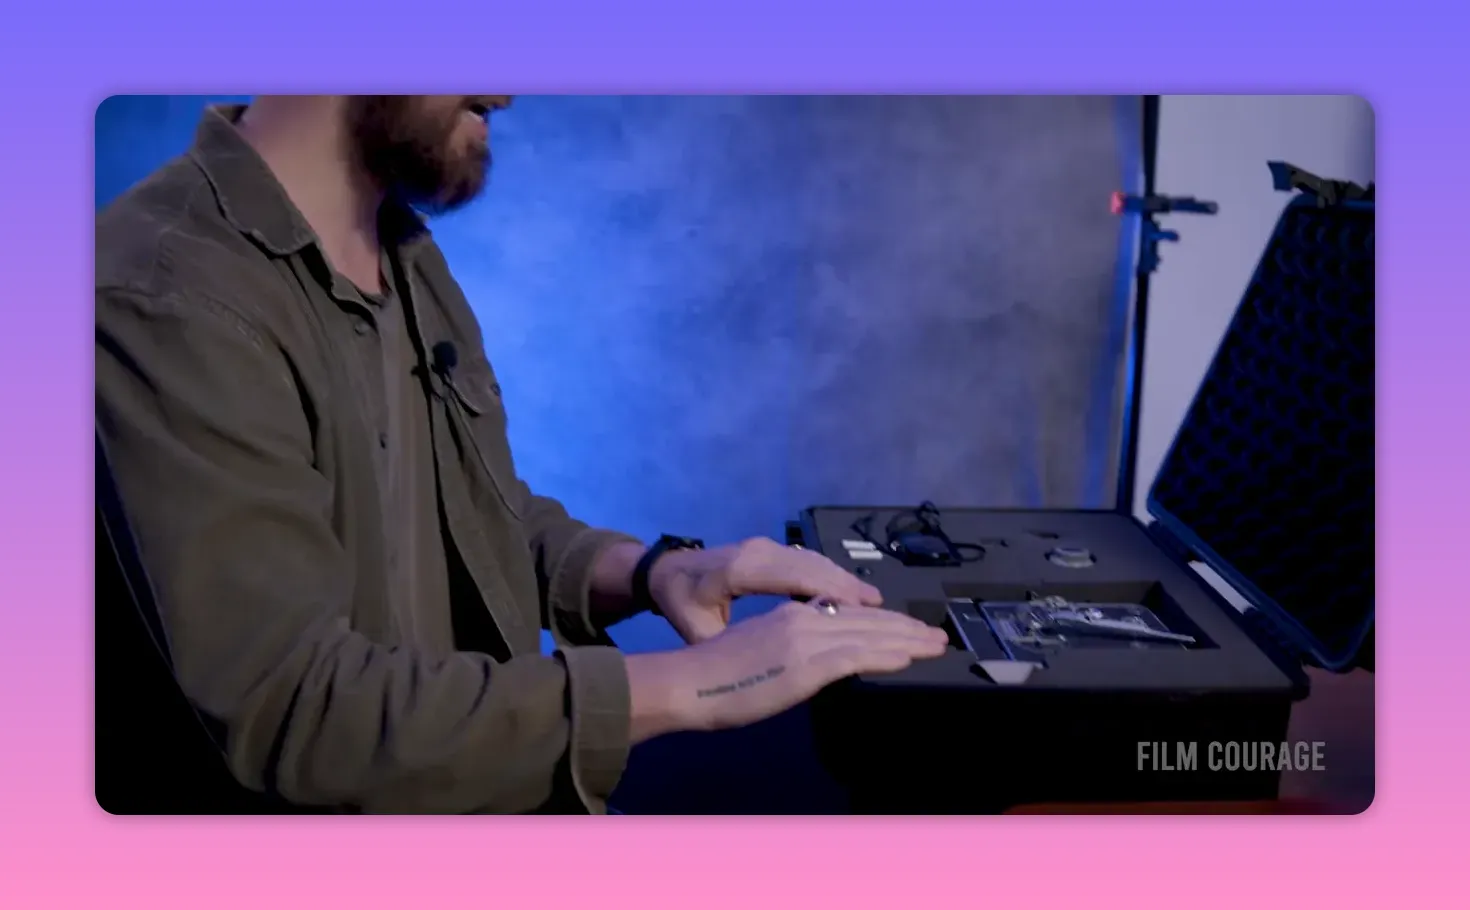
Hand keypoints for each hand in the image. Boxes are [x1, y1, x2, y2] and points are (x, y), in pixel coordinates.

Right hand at [632, 599, 947, 736]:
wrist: (689, 682)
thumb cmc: (714, 675)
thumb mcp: (759, 648)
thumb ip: (790, 647)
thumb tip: (817, 656)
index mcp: (792, 614)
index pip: (849, 614)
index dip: (883, 620)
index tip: (907, 626)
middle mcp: (804, 618)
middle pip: (867, 620)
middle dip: (905, 627)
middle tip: (936, 634)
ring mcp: (807, 640)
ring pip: (869, 635)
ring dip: (907, 640)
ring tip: (934, 644)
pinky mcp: (806, 664)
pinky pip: (856, 656)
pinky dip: (885, 656)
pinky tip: (907, 658)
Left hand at [649, 537, 881, 643]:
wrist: (664, 573)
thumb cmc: (681, 605)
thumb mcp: (700, 630)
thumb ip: (737, 641)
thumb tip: (774, 661)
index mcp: (742, 569)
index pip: (801, 580)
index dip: (838, 595)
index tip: (872, 613)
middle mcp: (761, 552)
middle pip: (821, 571)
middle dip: (861, 596)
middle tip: (900, 620)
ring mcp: (769, 548)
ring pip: (820, 567)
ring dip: (854, 589)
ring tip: (888, 614)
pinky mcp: (773, 553)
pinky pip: (812, 566)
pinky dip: (837, 583)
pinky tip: (859, 602)